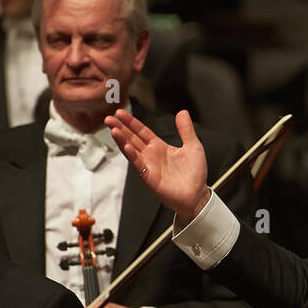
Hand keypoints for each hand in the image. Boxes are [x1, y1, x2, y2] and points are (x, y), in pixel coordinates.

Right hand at [108, 108, 208, 224]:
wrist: (198, 195)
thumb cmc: (195, 174)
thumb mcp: (193, 146)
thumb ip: (186, 129)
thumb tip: (182, 112)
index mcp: (159, 147)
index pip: (141, 131)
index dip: (131, 122)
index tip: (120, 113)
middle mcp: (151, 156)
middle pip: (132, 139)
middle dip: (120, 128)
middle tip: (109, 118)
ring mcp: (148, 166)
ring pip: (131, 150)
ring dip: (122, 140)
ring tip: (113, 129)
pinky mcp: (149, 178)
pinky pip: (138, 165)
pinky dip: (132, 156)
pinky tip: (126, 147)